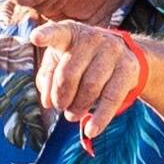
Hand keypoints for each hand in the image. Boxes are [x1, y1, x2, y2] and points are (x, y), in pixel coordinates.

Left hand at [22, 19, 151, 135]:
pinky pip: (111, 97)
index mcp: (70, 33)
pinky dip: (100, 118)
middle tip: (60, 107)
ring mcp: (112, 51)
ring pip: (90, 87)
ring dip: (78, 107)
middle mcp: (92, 38)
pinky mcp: (128, 68)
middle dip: (61, 97)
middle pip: (69, 73)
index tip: (35, 38)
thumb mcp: (61, 62)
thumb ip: (48, 78)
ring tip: (72, 115)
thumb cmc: (82, 60)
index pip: (56, 33)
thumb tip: (47, 102)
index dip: (46, 35)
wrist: (124, 55)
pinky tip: (91, 130)